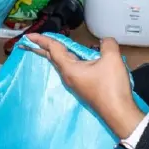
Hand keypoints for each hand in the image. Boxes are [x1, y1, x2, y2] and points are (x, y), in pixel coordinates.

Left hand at [24, 35, 144, 139]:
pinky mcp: (83, 86)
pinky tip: (73, 57)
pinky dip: (68, 59)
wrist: (119, 112)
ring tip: (50, 46)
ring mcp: (75, 82)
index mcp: (70, 68)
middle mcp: (69, 76)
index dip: (42, 40)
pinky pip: (71, 68)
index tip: (29, 35)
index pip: (53, 49)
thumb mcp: (112, 59)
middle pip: (53, 57)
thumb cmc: (111, 87)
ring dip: (55, 53)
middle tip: (31, 40)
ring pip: (62, 63)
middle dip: (42, 47)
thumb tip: (105, 41)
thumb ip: (107, 44)